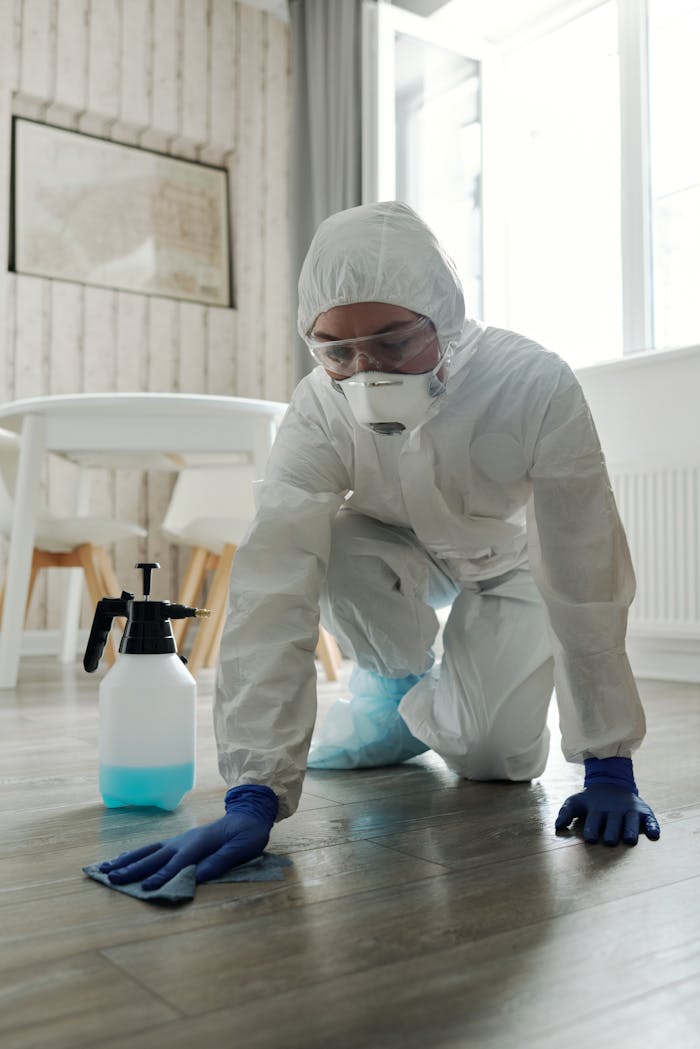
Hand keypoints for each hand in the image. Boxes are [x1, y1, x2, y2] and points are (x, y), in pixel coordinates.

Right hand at [99, 784, 277, 889]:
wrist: (248, 814)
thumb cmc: (247, 834)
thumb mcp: (242, 848)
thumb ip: (221, 860)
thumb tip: (199, 876)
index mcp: (200, 844)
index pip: (178, 864)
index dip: (162, 876)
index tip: (145, 889)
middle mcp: (184, 841)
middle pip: (155, 857)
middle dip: (133, 869)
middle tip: (111, 879)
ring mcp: (179, 840)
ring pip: (148, 851)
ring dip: (127, 860)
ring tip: (105, 868)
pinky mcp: (177, 842)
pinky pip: (152, 848)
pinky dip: (134, 854)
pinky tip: (122, 859)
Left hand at [555, 783, 659, 845]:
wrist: (611, 783)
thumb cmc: (591, 800)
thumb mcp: (576, 802)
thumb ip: (565, 813)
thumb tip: (557, 827)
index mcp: (597, 810)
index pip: (594, 822)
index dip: (592, 831)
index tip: (591, 839)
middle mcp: (614, 811)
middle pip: (613, 825)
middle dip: (611, 833)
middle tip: (610, 840)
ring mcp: (629, 810)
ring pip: (631, 823)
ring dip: (630, 830)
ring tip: (629, 839)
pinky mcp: (643, 811)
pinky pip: (651, 819)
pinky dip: (653, 826)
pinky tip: (654, 834)